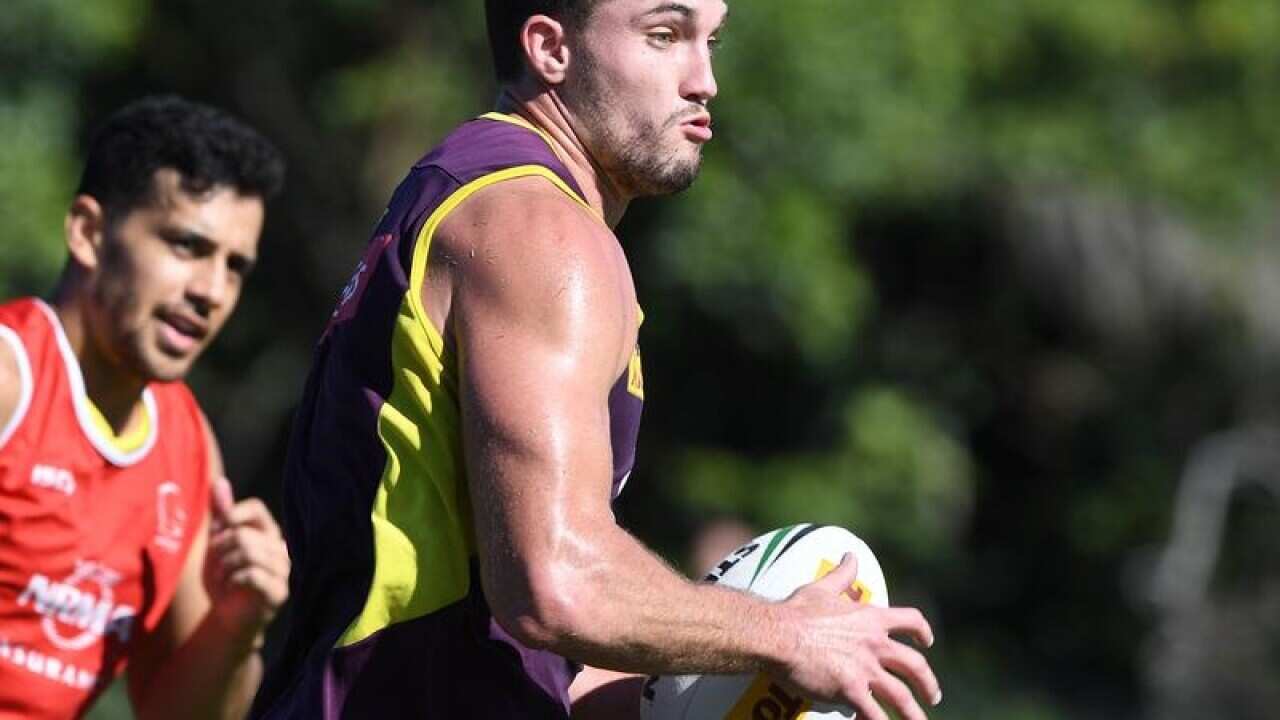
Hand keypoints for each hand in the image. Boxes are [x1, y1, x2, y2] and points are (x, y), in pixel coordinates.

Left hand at [202, 477, 289, 641]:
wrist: (228, 620)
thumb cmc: (225, 579)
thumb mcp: (217, 545)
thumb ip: (220, 514)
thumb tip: (219, 481)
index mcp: (268, 533)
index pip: (256, 509)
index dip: (233, 515)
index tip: (217, 531)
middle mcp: (280, 549)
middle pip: (244, 533)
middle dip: (220, 549)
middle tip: (216, 564)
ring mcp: (282, 571)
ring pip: (248, 552)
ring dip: (225, 566)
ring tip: (222, 577)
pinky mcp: (278, 592)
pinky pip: (252, 574)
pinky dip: (233, 579)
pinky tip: (231, 587)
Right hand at [773, 553, 940, 719]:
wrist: (779, 634)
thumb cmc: (798, 611)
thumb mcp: (823, 587)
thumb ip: (842, 574)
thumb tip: (851, 555)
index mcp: (871, 619)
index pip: (911, 621)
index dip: (923, 632)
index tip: (927, 642)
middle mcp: (875, 644)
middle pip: (915, 666)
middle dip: (928, 684)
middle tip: (932, 695)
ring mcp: (865, 669)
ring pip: (901, 697)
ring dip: (913, 714)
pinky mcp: (851, 690)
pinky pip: (873, 714)